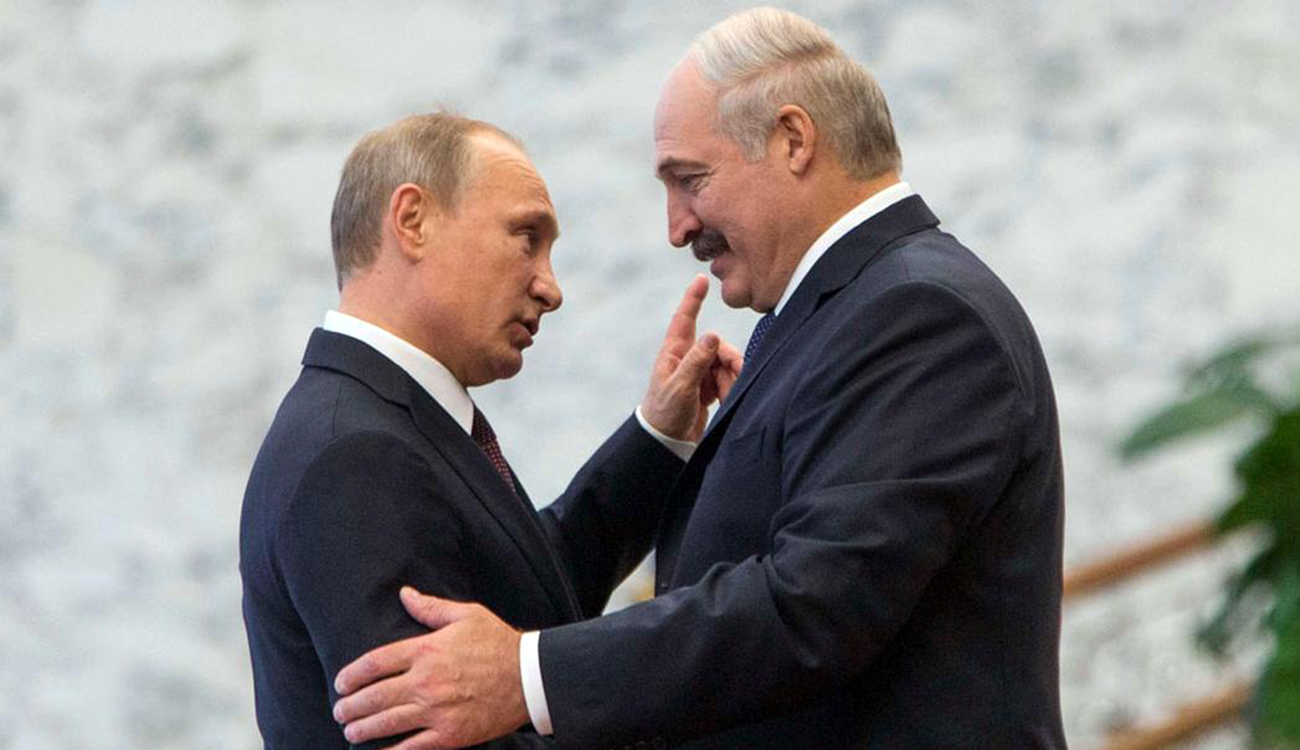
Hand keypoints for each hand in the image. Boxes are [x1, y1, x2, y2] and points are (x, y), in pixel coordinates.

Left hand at [333, 587, 527, 748]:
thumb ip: (430, 607)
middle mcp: (425, 681)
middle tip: (340, 712)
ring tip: (351, 731)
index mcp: (426, 650)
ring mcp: (436, 711)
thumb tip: (404, 594)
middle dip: (350, 706)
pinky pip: (410, 749)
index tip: (341, 683)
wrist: (529, 676)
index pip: (374, 663)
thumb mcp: (466, 615)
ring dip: (362, 730)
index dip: (351, 675)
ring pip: (386, 723)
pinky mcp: (449, 735)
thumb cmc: (498, 643)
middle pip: (374, 696)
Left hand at [641, 275, 742, 442]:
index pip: (685, 319)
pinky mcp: (707, 386)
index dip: (693, 298)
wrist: (667, 442)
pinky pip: (726, 378)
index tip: (701, 279)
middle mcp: (687, 358)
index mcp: (673, 353)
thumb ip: (697, 361)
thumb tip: (713, 335)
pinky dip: (728, 388)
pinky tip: (723, 401)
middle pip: (716, 345)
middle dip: (729, 359)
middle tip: (736, 374)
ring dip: (729, 379)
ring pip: (725, 363)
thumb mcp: (681, 387)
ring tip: (723, 397)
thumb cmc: (665, 413)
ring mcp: (698, 372)